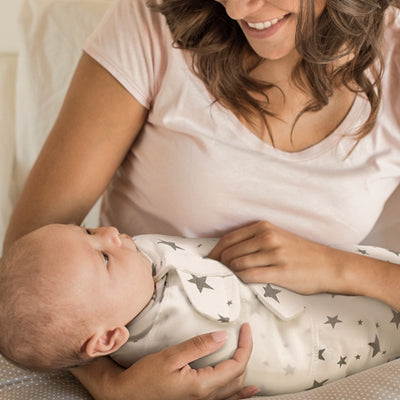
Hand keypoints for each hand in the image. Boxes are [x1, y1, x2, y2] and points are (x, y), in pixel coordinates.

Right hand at [74, 324, 257, 399]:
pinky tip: (249, 391)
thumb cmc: (145, 377)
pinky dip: (240, 394)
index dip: (245, 345)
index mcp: (203, 385)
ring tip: (247, 351)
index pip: (236, 365)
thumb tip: (223, 337)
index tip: (246, 328)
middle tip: (244, 334)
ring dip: (243, 369)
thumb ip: (198, 346)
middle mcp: (207, 398)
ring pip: (234, 389)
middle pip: (238, 376)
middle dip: (245, 353)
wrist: (127, 396)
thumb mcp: (170, 356)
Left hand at [209, 221, 342, 294]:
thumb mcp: (277, 237)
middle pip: (230, 252)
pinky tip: (240, 283)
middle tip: (215, 274)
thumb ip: (254, 240)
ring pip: (237, 264)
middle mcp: (267, 237)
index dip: (215, 251)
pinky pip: (250, 276)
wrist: (329, 265)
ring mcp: (274, 253)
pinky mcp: (280, 271)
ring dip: (229, 273)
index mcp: (264, 227)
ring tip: (228, 279)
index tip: (209, 261)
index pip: (229, 238)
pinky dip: (240, 280)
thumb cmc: (301, 253)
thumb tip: (228, 252)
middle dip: (219, 264)